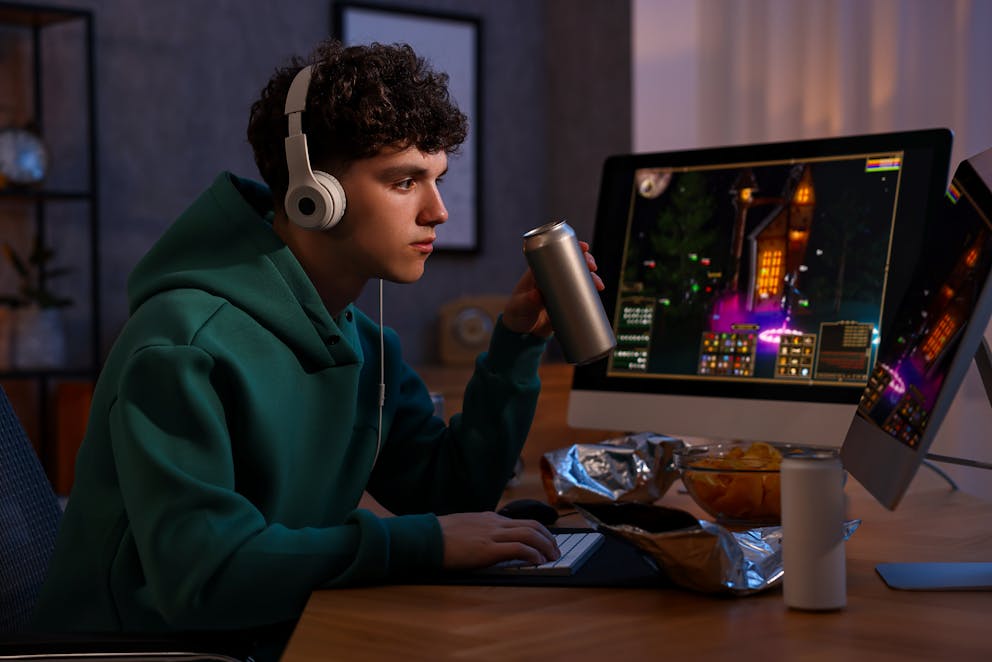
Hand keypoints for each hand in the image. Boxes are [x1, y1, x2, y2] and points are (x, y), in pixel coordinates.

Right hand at [437, 511, 559, 569]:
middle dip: (548, 538)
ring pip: (529, 534)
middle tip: (555, 550)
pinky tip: (537, 561)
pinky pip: (517, 548)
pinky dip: (532, 554)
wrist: (426, 537)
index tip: (545, 541)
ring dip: (545, 546)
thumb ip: (480, 530)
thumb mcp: (465, 526)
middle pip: (531, 525)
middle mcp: (494, 523)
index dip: (538, 531)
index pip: (521, 520)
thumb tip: (490, 540)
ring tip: (552, 557)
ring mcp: (491, 534)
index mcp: (489, 518)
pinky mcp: (487, 549)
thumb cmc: (440, 535)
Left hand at [501, 241, 604, 336]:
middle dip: (586, 263)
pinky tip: (597, 296)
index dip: (571, 248)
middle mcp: (552, 277)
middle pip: (572, 264)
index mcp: (540, 270)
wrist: (521, 332)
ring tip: (599, 286)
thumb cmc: (516, 313)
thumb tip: (537, 296)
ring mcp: (560, 290)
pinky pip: (580, 295)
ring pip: (579, 279)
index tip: (584, 248)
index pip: (556, 253)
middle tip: (593, 268)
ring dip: (591, 279)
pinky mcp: (566, 303)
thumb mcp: (520, 306)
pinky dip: (590, 294)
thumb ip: (527, 301)